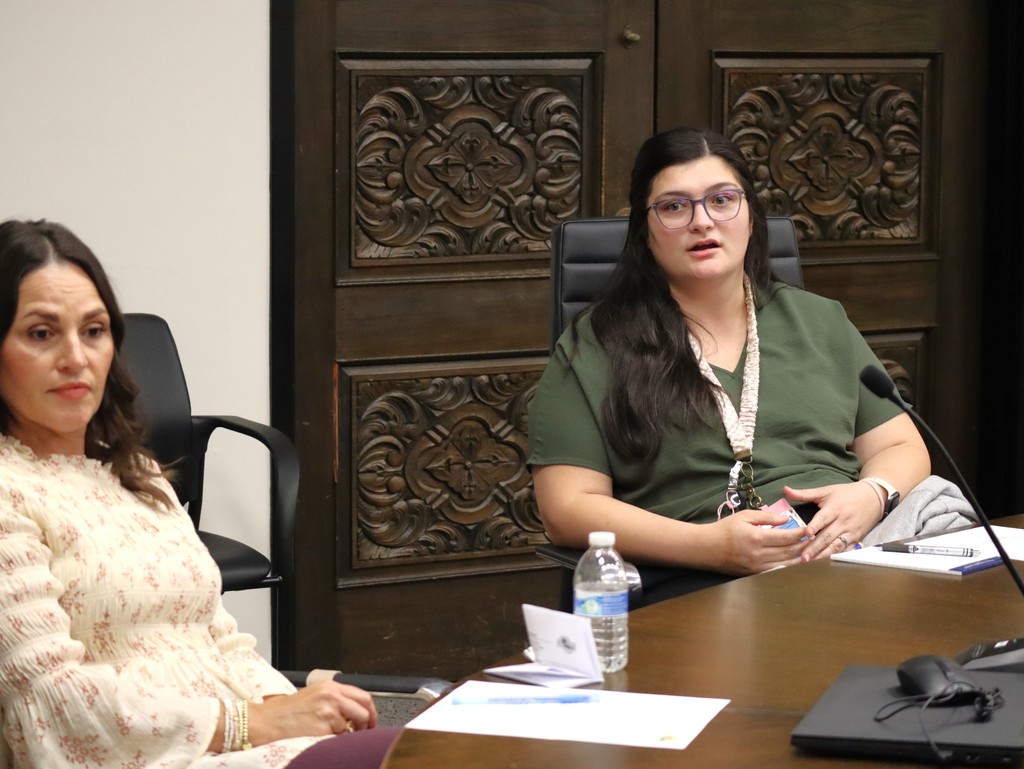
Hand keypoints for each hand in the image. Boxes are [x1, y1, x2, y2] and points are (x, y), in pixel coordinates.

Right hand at [248, 682, 377, 745]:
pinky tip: (321, 738)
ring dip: (347, 735)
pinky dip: (334, 741)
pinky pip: (339, 738)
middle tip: (362, 732)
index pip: (363, 696)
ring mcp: (328, 712)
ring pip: (353, 727)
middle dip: (367, 724)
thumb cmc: (286, 711)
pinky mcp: (323, 728)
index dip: (371, 711)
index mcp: (330, 686)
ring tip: (331, 734)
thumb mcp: (314, 695)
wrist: (266, 721)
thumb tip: (357, 712)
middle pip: (364, 711)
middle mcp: (331, 696)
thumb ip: (336, 699)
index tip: (372, 720)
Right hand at [705, 508, 808, 574]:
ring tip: (810, 552)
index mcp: (757, 538)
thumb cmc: (724, 529)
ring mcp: (757, 567)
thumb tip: (785, 519)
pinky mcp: (754, 574)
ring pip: (786, 564)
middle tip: (814, 540)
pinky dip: (788, 566)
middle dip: (803, 545)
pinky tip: (795, 562)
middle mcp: (759, 555)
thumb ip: (766, 517)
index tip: (809, 529)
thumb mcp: (744, 516)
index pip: (786, 537)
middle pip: (789, 551)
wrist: (706, 548)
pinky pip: (776, 570)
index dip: (800, 533)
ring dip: (799, 558)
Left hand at [784, 482, 879, 560]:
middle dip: (815, 547)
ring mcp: (850, 532)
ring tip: (811, 563)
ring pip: (836, 546)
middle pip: (828, 536)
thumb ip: (805, 493)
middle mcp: (843, 522)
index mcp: (834, 508)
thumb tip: (785, 490)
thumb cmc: (847, 494)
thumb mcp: (826, 491)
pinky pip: (845, 550)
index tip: (806, 534)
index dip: (815, 526)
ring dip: (823, 555)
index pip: (823, 518)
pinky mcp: (856, 539)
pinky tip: (826, 563)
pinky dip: (836, 557)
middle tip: (803, 557)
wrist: (873, 497)